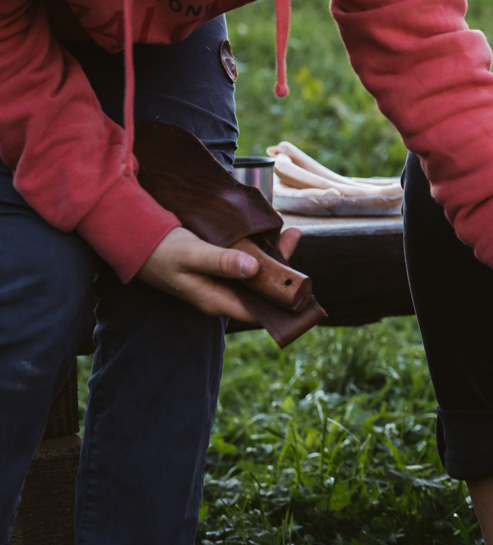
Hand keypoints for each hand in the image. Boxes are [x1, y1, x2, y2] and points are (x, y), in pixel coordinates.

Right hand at [136, 225, 301, 321]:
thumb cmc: (161, 252)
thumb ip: (222, 262)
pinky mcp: (217, 269)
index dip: (282, 304)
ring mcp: (219, 283)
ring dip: (272, 257)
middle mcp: (221, 295)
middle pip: (260, 291)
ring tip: (289, 233)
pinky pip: (244, 263)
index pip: (258, 311)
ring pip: (254, 275)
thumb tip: (255, 269)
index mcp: (217, 301)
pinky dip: (257, 250)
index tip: (305, 290)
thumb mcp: (192, 256)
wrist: (134, 241)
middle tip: (296, 240)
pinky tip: (268, 234)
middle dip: (283, 272)